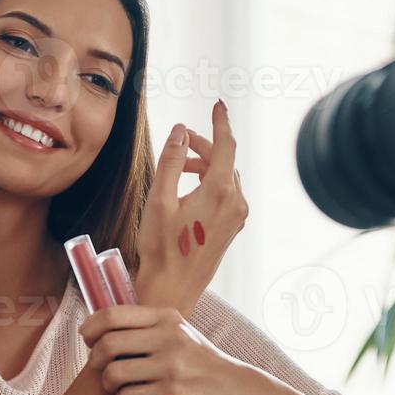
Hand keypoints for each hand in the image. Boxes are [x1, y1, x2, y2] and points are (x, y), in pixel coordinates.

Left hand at [79, 303, 264, 394]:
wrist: (238, 389)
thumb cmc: (201, 362)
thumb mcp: (180, 332)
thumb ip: (148, 326)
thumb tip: (103, 325)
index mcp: (166, 318)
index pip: (112, 314)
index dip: (90, 328)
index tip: (88, 340)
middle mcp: (169, 337)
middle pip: (108, 343)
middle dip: (95, 359)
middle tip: (99, 368)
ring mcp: (171, 366)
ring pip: (114, 372)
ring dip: (107, 383)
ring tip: (115, 386)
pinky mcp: (173, 394)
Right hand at [135, 100, 248, 314]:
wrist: (172, 290)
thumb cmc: (162, 249)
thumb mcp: (159, 199)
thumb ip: (170, 160)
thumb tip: (179, 130)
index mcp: (220, 191)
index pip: (226, 145)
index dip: (220, 122)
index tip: (217, 104)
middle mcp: (235, 203)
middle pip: (224, 161)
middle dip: (202, 148)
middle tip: (178, 145)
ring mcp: (236, 218)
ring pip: (225, 178)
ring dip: (204, 167)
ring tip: (177, 171)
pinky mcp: (231, 229)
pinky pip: (226, 195)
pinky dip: (209, 185)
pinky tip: (187, 192)